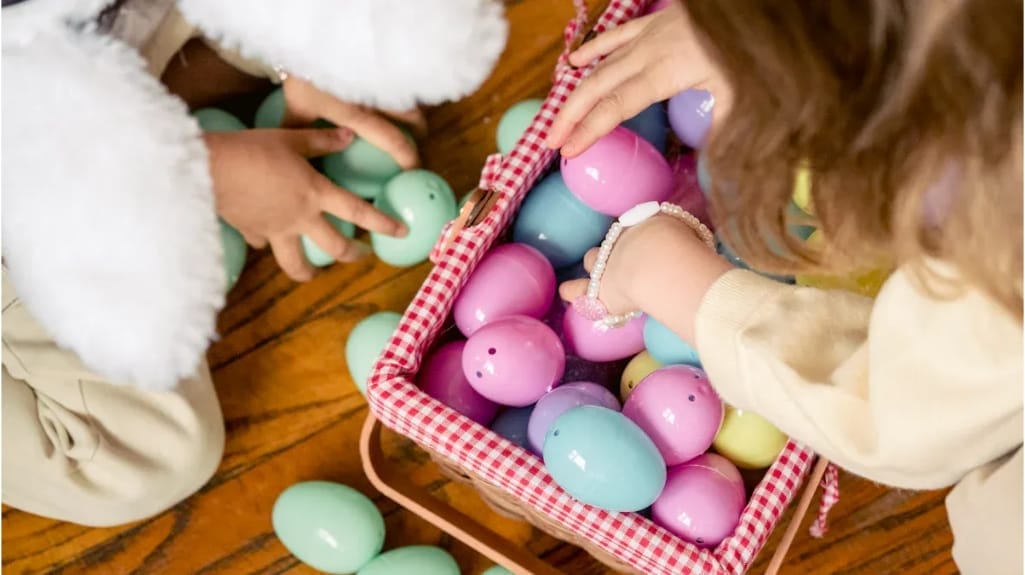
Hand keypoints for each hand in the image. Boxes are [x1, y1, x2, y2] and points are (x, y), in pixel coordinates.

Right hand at [204, 128, 407, 280]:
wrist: (209, 168)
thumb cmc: (252, 148)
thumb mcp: (290, 138)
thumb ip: (322, 141)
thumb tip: (348, 136)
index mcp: (315, 194)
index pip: (358, 212)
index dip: (383, 224)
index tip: (401, 232)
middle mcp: (300, 218)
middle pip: (335, 248)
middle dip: (353, 256)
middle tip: (363, 256)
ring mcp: (276, 230)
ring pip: (297, 263)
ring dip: (309, 271)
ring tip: (314, 272)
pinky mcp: (251, 233)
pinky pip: (264, 244)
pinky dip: (268, 243)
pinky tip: (266, 239)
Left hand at [281, 76, 424, 168]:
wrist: (314, 38)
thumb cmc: (306, 72)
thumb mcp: (298, 103)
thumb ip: (298, 127)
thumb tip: (289, 148)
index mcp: (359, 115)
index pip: (393, 141)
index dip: (408, 157)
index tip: (413, 170)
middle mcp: (377, 99)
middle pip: (413, 117)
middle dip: (419, 132)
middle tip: (417, 141)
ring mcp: (383, 80)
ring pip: (411, 97)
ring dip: (414, 110)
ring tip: (412, 118)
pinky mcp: (382, 65)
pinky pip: (402, 81)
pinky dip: (406, 90)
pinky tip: (399, 91)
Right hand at [546, 1, 727, 156]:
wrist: (745, 6)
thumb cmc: (745, 47)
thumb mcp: (740, 91)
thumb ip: (721, 127)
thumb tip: (713, 168)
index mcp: (663, 73)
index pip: (615, 107)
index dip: (589, 130)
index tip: (569, 151)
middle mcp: (647, 53)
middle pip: (597, 87)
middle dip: (570, 116)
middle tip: (551, 142)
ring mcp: (647, 36)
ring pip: (601, 65)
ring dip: (577, 91)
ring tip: (559, 117)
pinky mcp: (653, 24)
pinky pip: (614, 38)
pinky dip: (592, 51)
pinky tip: (575, 63)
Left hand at [559, 214, 730, 342]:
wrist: (659, 260)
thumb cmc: (681, 245)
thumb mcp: (692, 232)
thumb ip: (691, 234)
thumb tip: (699, 236)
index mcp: (644, 224)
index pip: (638, 228)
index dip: (641, 239)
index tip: (645, 243)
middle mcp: (621, 241)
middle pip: (612, 242)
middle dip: (614, 250)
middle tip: (622, 259)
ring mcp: (607, 265)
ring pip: (592, 261)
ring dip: (594, 268)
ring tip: (589, 274)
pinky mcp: (598, 291)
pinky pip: (576, 291)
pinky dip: (572, 292)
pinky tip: (566, 293)